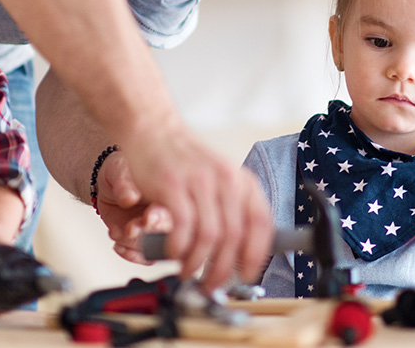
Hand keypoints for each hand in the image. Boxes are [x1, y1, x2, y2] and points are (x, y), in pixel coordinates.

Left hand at [94, 152, 172, 263]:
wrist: (110, 181)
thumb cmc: (122, 171)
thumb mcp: (120, 171)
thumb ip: (124, 184)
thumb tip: (129, 197)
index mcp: (170, 194)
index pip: (178, 212)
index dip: (163, 218)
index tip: (148, 217)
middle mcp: (168, 215)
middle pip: (171, 235)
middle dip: (150, 234)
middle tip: (132, 228)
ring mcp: (157, 231)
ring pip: (157, 249)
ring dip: (137, 244)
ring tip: (121, 231)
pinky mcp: (147, 242)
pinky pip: (145, 257)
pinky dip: (130, 254)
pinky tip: (118, 243)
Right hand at [106, 129, 273, 291]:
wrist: (153, 130)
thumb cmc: (184, 160)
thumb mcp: (219, 179)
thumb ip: (232, 210)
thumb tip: (242, 252)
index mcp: (242, 181)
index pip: (262, 223)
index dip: (256, 255)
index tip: (246, 275)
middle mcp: (225, 179)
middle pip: (234, 236)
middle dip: (223, 269)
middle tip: (211, 284)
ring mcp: (199, 181)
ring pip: (209, 236)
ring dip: (198, 263)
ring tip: (187, 272)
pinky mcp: (172, 185)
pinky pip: (183, 227)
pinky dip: (179, 248)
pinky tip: (173, 254)